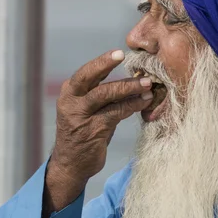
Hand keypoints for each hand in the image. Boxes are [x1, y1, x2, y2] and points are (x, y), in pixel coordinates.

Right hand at [43, 50, 152, 214]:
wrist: (71, 164)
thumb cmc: (84, 133)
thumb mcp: (88, 110)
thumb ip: (103, 96)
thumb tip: (134, 81)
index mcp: (69, 93)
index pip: (85, 73)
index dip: (102, 62)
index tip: (120, 53)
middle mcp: (71, 102)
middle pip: (90, 78)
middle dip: (110, 66)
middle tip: (131, 60)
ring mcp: (80, 116)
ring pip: (105, 94)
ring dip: (129, 88)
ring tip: (148, 85)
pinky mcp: (92, 130)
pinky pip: (116, 113)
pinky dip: (132, 105)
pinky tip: (144, 102)